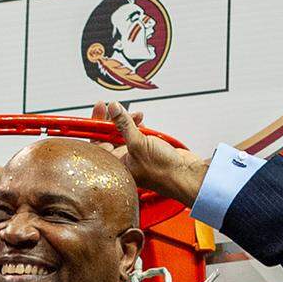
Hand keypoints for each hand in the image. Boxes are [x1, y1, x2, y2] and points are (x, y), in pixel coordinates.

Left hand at [92, 100, 208, 206]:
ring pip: (124, 133)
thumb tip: (113, 108)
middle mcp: (123, 161)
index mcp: (115, 165)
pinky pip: (136, 135)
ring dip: (128, 121)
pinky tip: (141, 120)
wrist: (186, 175)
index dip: (96, 124)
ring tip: (137, 115)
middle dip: (113, 120)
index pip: (98, 142)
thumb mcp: (138, 144)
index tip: (100, 108)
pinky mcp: (147, 150)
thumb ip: (123, 125)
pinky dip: (138, 126)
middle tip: (114, 106)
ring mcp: (135, 155)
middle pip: (109, 136)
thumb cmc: (162, 170)